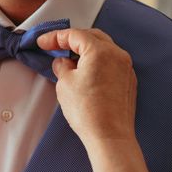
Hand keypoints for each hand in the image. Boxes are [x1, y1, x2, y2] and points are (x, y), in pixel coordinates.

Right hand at [37, 28, 136, 148]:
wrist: (110, 136)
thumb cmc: (89, 112)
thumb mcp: (65, 84)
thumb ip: (62, 67)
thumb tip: (62, 63)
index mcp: (100, 51)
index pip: (74, 35)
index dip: (55, 37)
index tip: (43, 42)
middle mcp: (117, 55)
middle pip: (92, 37)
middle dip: (72, 40)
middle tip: (55, 47)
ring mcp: (125, 68)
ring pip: (103, 49)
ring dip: (85, 51)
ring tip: (69, 61)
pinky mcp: (128, 81)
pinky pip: (111, 63)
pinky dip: (97, 63)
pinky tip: (85, 73)